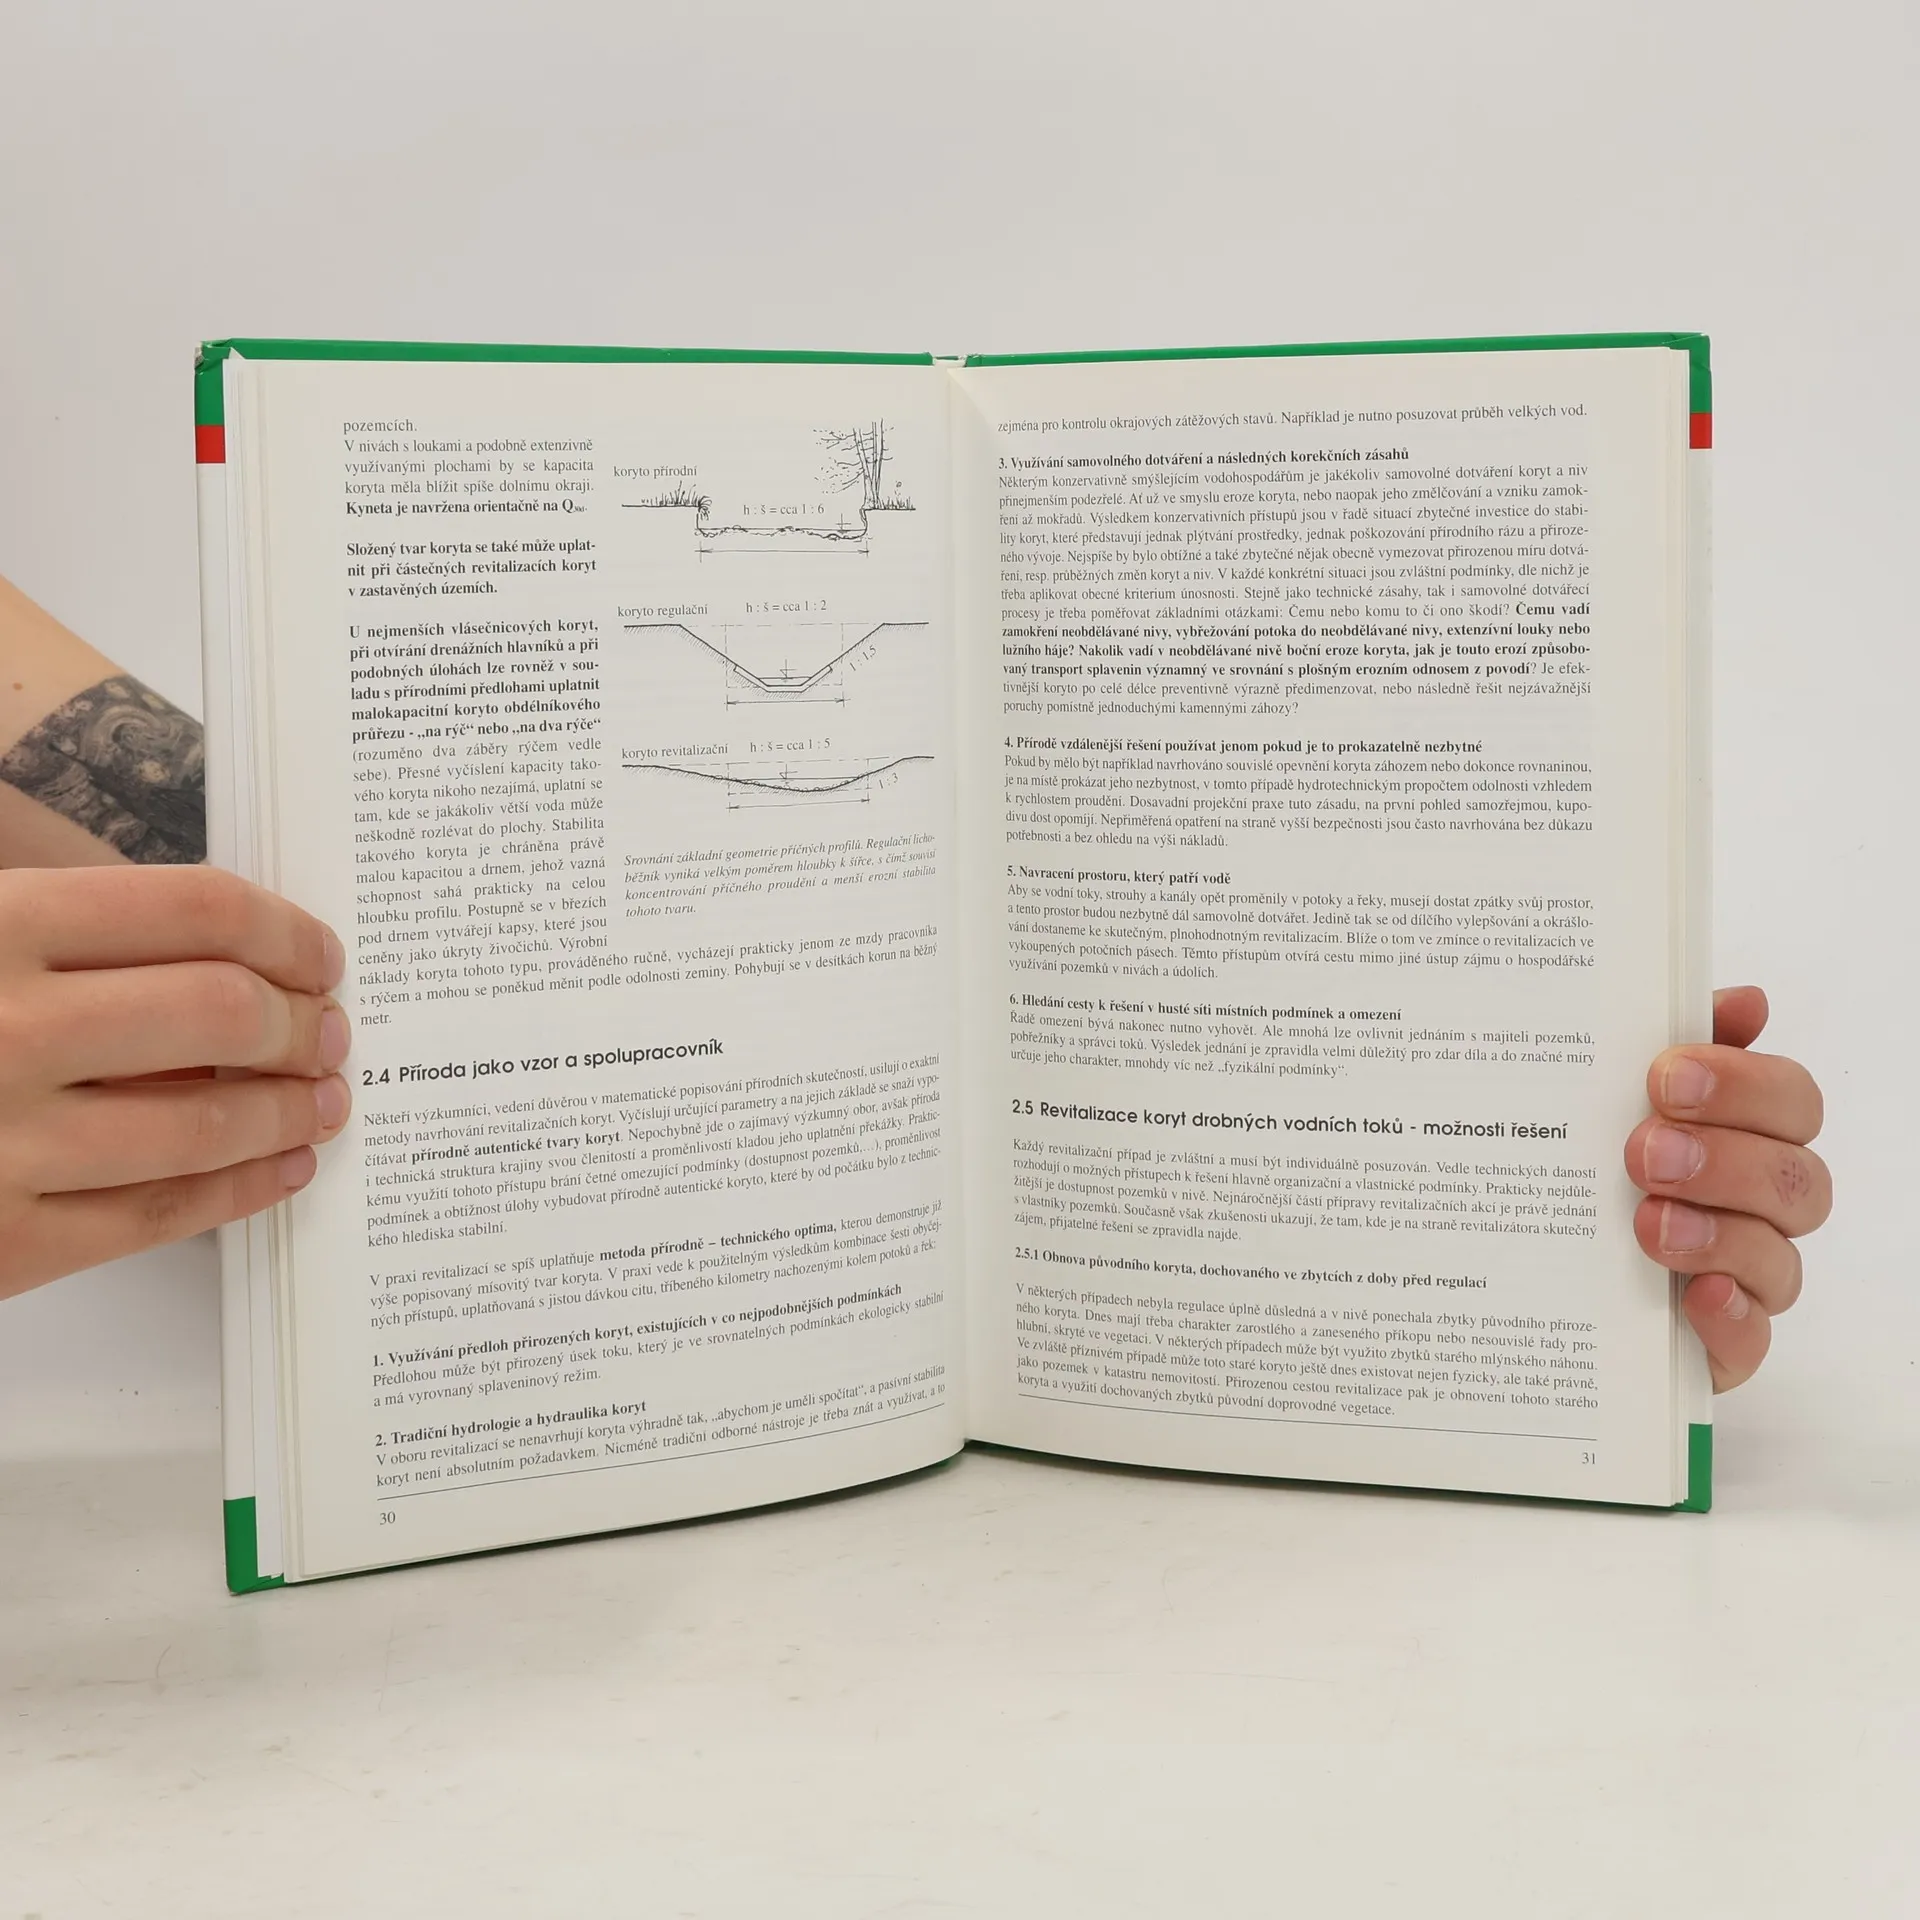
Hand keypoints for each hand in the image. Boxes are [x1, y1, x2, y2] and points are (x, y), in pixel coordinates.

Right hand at [0, 866, 351, 1300]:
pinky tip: (279, 1169)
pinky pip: (156, 1215)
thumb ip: (64, 932)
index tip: (320, 953)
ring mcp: (2, 1143)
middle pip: (221, 1012)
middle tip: (332, 1029)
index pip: (195, 908)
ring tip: (324, 1099)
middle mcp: (4, 1028)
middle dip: (301, 1023)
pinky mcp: (0, 1244)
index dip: (284, 929)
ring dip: (290, 1108)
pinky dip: (240, 1190)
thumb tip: (217, 949)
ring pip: (206, 1122)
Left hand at [1626, 986, 1829, 1390]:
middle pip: (1796, 1178)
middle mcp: (1758, 1206)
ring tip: (1645, 1222)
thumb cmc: (1592, 1167)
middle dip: (1724, 1159)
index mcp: (1746, 1134)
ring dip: (1718, 1234)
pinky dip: (1729, 1316)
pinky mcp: (1718, 1344)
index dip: (1742, 1084)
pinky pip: (1750, 1340)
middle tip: (1643, 1151)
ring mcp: (1745, 1278)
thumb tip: (1745, 1001)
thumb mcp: (1607, 1095)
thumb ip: (1670, 1044)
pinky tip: (1693, 1295)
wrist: (1531, 1273)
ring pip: (1779, 1258)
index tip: (1665, 1077)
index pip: (1790, 1101)